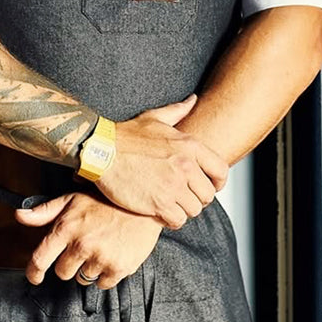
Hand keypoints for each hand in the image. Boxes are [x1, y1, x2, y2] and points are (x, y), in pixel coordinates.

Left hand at [16, 192, 162, 288]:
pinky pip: (103, 283)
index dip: (34, 272)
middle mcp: (82, 245)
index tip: (35, 277)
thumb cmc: (106, 201)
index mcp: (67, 228)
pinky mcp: (119, 268)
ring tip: (101, 248)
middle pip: (63, 273)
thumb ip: (44, 211)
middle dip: (70, 263)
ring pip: (83, 279)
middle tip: (83, 248)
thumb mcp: (73, 200)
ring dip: (88, 268)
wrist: (144, 204)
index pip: (40, 259)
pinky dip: (105, 274)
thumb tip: (20, 215)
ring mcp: (101, 258)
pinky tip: (112, 255)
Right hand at [94, 94, 228, 228]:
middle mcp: (185, 166)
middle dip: (197, 198)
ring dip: (183, 210)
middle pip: (208, 195)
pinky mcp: (159, 203)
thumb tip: (193, 100)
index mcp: (189, 146)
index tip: (210, 186)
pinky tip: (160, 211)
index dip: (218, 182)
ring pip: (194, 210)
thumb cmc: (125, 135)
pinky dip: (170, 220)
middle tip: (182, 196)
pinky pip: (178, 221)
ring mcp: (173, 185)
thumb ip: (177, 110)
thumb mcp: (154, 118)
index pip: (221, 171)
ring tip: (170, 203)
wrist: (100, 150)